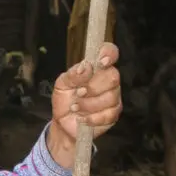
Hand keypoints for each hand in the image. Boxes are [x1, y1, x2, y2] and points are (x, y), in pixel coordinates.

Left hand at [48, 43, 121, 166]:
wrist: (63, 122)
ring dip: (88, 104)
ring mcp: (113, 97)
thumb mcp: (62, 84)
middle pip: (112, 77)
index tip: (101, 62)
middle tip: (78, 93)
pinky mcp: (113, 114)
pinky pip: (108, 115)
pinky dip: (92, 118)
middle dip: (93, 87)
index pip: (110, 53)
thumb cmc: (65, 99)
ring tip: (75, 107)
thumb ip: (73, 74)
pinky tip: (82, 118)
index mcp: (97, 68)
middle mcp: (108, 80)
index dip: (109, 54)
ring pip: (110, 97)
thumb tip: (86, 67)